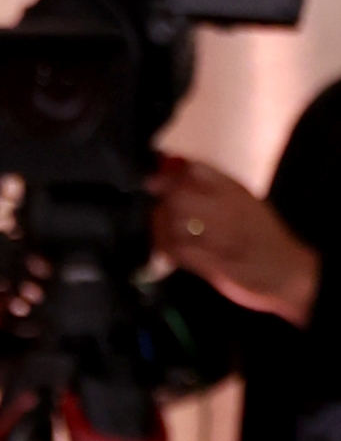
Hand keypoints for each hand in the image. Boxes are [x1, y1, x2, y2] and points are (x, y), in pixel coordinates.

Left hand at [152, 154, 322, 324]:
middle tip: (159, 213)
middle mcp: (227, 208)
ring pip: (174, 223)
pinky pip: (178, 252)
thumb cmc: (261, 236)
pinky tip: (168, 256)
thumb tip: (176, 169)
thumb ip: (214, 188)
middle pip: (178, 195)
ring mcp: (220, 236)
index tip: (154, 182)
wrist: (285, 270)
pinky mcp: (214, 263)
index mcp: (235, 190)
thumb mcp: (243, 202)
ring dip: (161, 230)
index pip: (196, 169)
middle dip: (162, 204)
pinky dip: (166, 252)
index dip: (169, 174)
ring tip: (163, 236)